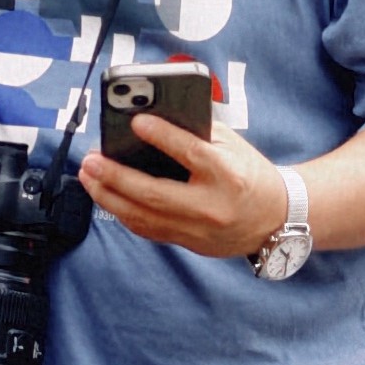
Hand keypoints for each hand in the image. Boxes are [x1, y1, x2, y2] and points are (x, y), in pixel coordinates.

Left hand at [80, 111, 287, 262]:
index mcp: (228, 176)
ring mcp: (200, 230)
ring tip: (88, 177)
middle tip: (91, 160)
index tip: (136, 122)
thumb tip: (153, 121)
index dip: (162, 137)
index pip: (190, 154)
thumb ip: (197, 134)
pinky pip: (149, 230)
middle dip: (116, 177)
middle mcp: (212, 206)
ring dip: (110, 198)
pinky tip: (107, 197)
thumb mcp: (233, 146)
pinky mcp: (191, 243)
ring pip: (145, 217)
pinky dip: (124, 213)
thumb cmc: (251, 174)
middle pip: (155, 194)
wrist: (276, 219)